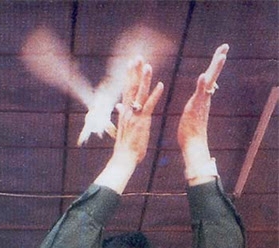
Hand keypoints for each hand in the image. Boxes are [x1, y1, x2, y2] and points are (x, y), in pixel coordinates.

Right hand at [94, 57, 163, 192]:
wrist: (124, 158)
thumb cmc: (125, 145)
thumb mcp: (123, 127)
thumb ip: (121, 114)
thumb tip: (118, 105)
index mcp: (124, 111)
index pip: (126, 90)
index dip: (128, 76)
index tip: (130, 64)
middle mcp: (128, 111)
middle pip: (131, 87)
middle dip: (134, 72)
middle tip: (137, 57)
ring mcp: (135, 115)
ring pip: (139, 93)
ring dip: (144, 79)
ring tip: (147, 65)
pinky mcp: (142, 121)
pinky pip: (149, 105)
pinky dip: (155, 95)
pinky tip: (160, 85)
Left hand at [177, 44, 227, 162]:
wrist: (192, 144)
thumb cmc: (190, 130)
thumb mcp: (193, 110)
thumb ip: (198, 102)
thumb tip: (205, 95)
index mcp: (202, 97)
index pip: (209, 77)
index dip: (215, 64)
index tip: (222, 51)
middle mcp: (205, 97)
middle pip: (213, 75)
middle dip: (218, 60)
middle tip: (225, 45)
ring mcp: (202, 102)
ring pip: (210, 82)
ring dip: (215, 68)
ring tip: (222, 55)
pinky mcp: (196, 107)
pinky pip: (200, 94)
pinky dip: (202, 85)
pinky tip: (204, 75)